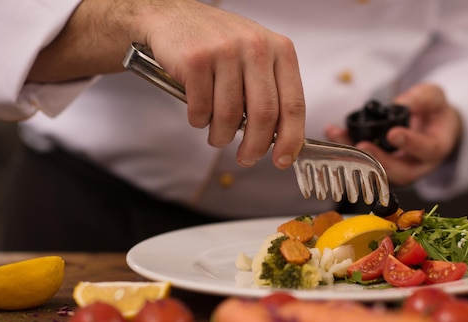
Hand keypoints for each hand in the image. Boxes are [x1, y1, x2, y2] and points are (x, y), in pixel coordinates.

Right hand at [144, 1, 304, 168]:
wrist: (173, 16)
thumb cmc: (219, 46)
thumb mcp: (256, 58)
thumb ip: (271, 92)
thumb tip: (279, 140)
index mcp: (280, 50)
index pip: (294, 104)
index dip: (290, 139)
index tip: (283, 160)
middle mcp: (256, 47)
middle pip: (264, 115)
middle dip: (255, 147)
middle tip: (246, 159)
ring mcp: (226, 51)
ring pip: (231, 116)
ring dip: (222, 136)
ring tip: (217, 135)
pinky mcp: (196, 59)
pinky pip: (202, 109)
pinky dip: (199, 120)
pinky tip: (198, 113)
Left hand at [325, 84, 461, 185]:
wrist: (430, 127)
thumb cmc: (434, 113)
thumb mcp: (434, 98)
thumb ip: (422, 98)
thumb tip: (401, 103)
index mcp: (435, 149)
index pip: (426, 150)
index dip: (410, 143)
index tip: (392, 134)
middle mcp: (417, 166)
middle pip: (399, 172)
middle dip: (378, 160)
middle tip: (361, 145)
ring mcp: (397, 171)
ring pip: (377, 172)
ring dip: (355, 156)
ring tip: (339, 136)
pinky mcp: (380, 168)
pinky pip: (364, 164)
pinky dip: (347, 151)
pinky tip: (334, 134)